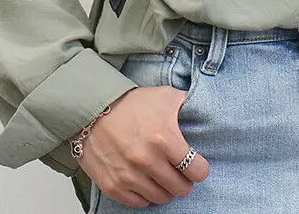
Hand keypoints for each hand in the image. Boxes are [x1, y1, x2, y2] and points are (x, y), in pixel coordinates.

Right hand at [76, 86, 209, 207]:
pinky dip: (146, 195)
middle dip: (184, 180)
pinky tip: (146, 181)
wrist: (93, 110)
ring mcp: (129, 176)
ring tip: (163, 175)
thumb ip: (187, 104)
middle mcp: (147, 160)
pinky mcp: (113, 186)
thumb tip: (204, 109)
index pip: (197, 170)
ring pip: (162, 198)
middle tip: (180, 172)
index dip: (199, 168)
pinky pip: (140, 203)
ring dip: (166, 188)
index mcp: (164, 138)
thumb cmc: (131, 104)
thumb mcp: (164, 96)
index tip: (196, 165)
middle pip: (181, 188)